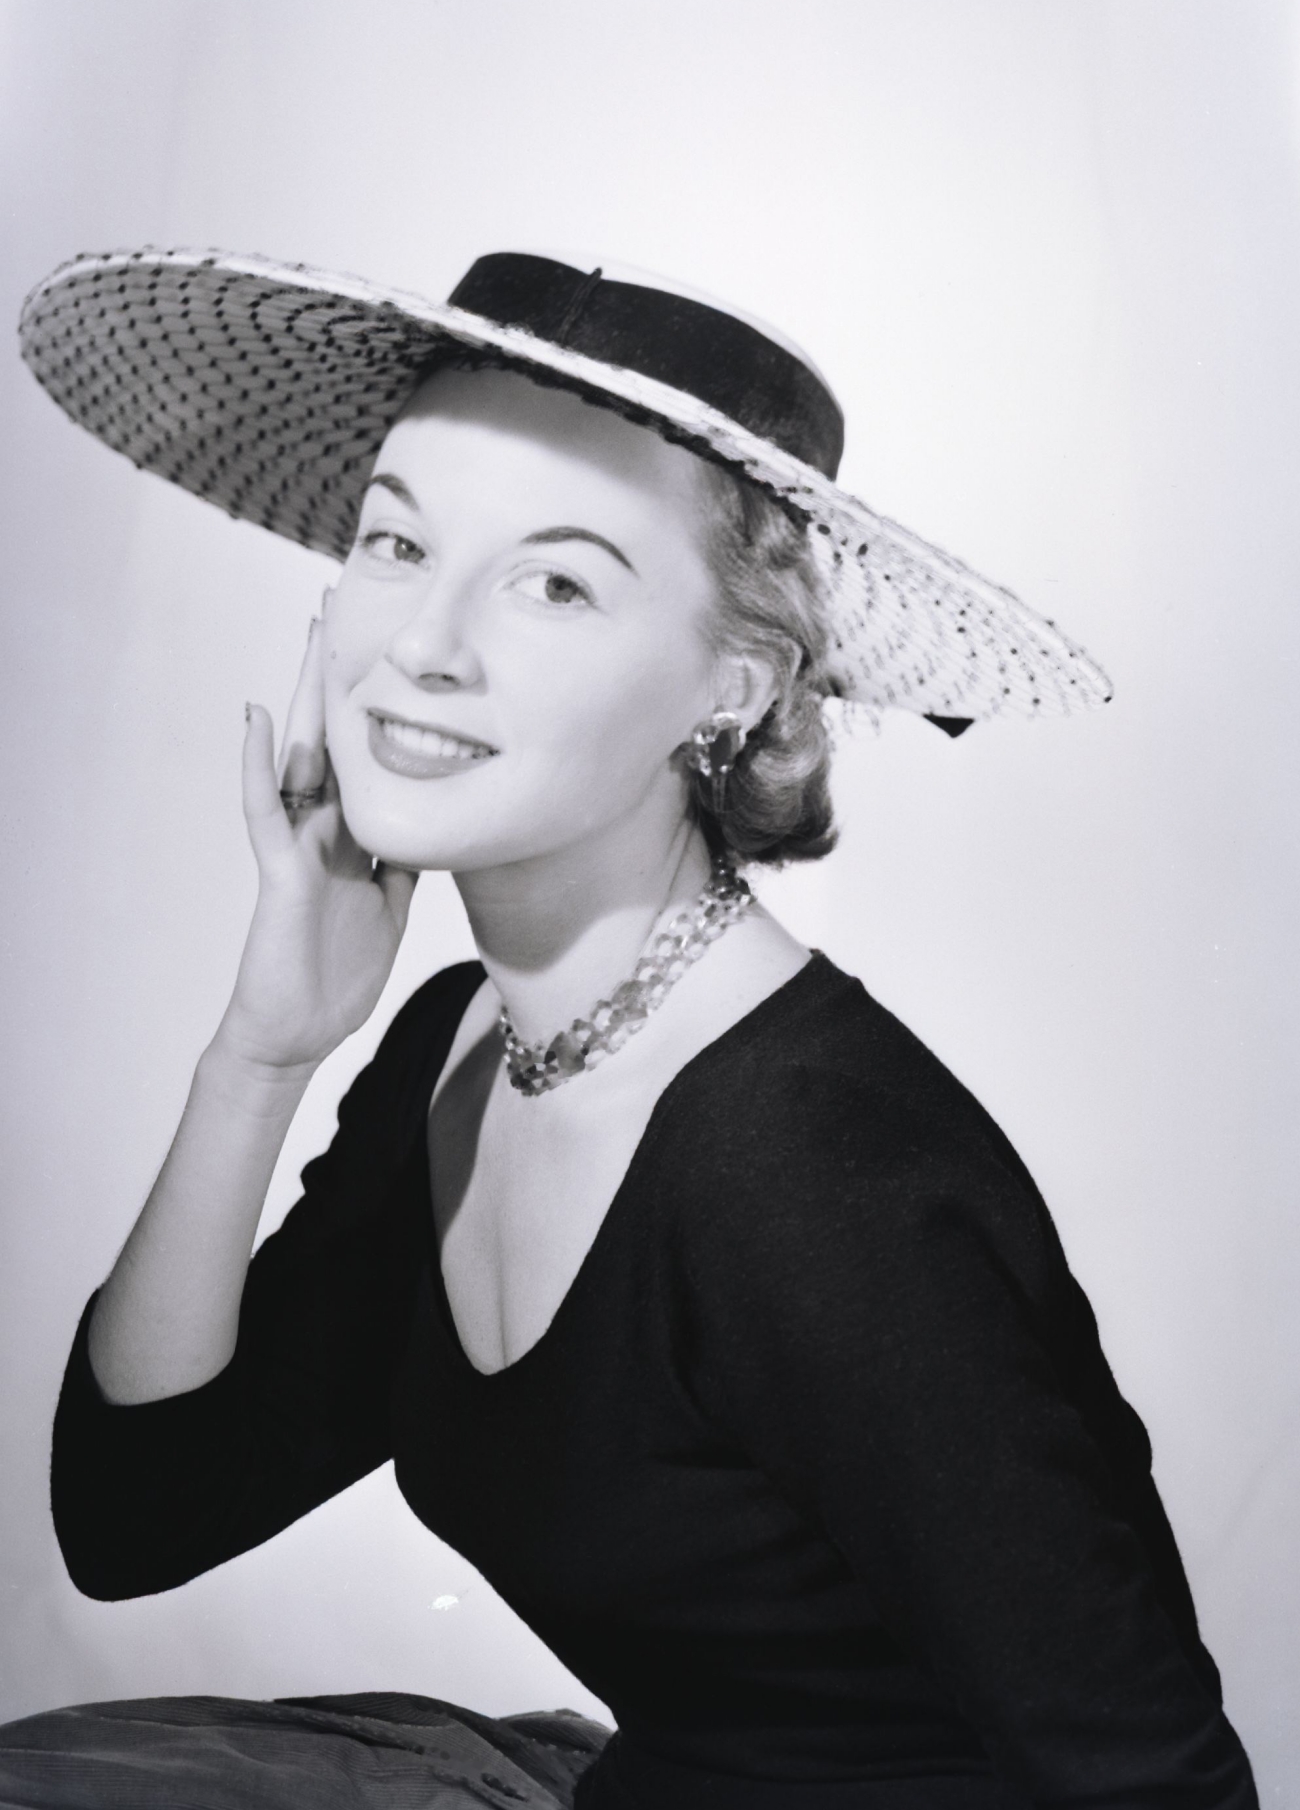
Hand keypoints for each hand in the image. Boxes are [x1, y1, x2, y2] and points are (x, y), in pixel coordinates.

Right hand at [216, 607, 416, 1072]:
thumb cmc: (337, 977)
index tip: (393, 654)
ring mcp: (298, 845)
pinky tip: (254, 715)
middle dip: (339, 678)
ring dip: (301, 696)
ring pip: (299, 755)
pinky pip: (263, 808)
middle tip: (343, 608)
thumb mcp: (390, 910)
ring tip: (308, 635)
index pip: (368, 758)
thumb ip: (401, 864)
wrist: (297, 1032)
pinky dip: (258, 762)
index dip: (379, 707)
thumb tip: (434, 828)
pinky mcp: (279, 871)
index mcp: (352, 837)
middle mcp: (323, 829)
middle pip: (333, 739)